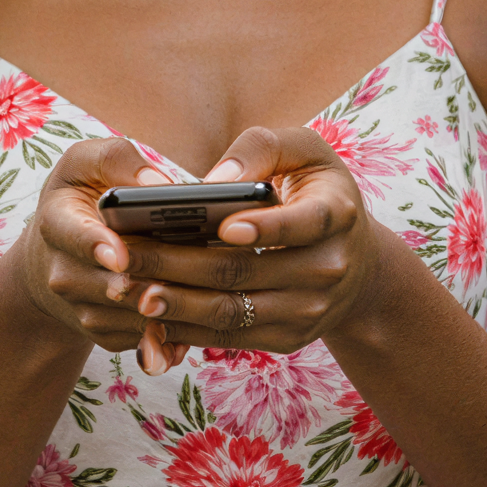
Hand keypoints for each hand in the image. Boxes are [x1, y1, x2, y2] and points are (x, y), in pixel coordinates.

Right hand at [13, 136, 191, 372]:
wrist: (51, 259)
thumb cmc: (77, 199)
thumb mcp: (84, 164)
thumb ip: (117, 159)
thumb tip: (158, 183)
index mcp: (58, 223)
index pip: (76, 236)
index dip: (98, 246)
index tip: (121, 255)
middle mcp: (64, 275)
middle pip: (119, 285)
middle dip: (161, 277)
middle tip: (206, 266)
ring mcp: (83, 310)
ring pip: (141, 314)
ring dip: (179, 302)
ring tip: (217, 283)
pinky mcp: (105, 335)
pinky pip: (149, 336)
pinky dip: (179, 324)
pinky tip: (205, 305)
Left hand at [116, 126, 379, 355]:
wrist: (359, 264)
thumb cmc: (318, 191)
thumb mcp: (306, 151)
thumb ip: (262, 148)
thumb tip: (213, 180)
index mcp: (336, 214)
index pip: (303, 223)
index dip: (264, 228)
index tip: (222, 226)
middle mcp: (328, 269)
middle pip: (244, 272)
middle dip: (180, 264)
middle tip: (127, 254)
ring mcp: (309, 311)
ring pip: (232, 312)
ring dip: (175, 304)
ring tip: (128, 288)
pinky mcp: (288, 338)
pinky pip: (230, 338)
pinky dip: (186, 329)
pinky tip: (149, 313)